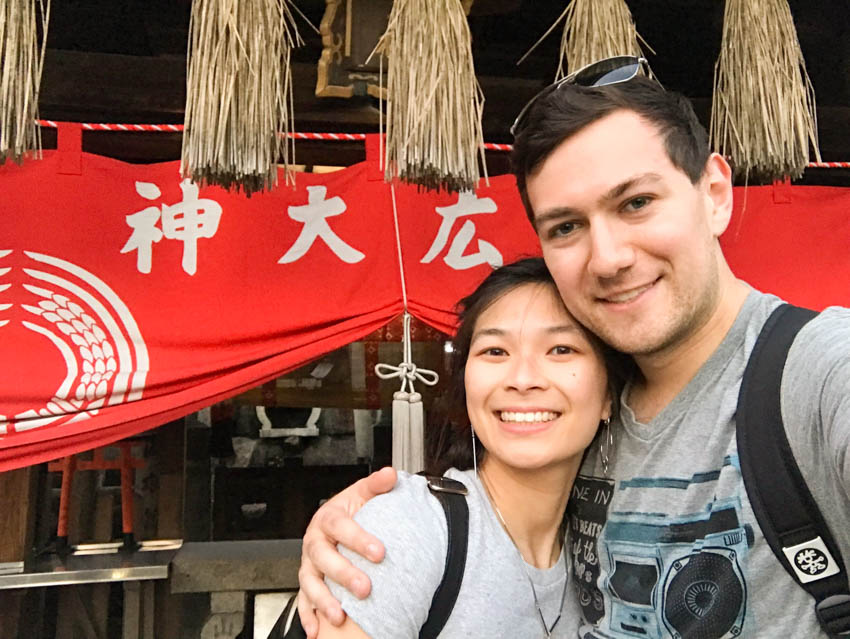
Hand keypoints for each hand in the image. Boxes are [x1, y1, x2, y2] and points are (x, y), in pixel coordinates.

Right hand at [298, 466, 396, 637]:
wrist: (335, 523)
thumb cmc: (350, 511)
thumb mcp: (362, 494)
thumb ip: (376, 485)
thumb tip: (390, 474)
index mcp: (328, 518)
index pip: (341, 527)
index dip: (359, 539)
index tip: (379, 552)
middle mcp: (315, 541)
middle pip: (323, 558)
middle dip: (343, 574)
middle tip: (365, 588)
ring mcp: (309, 563)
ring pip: (310, 582)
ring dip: (323, 600)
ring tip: (340, 615)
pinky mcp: (307, 581)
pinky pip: (303, 600)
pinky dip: (308, 615)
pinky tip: (317, 629)